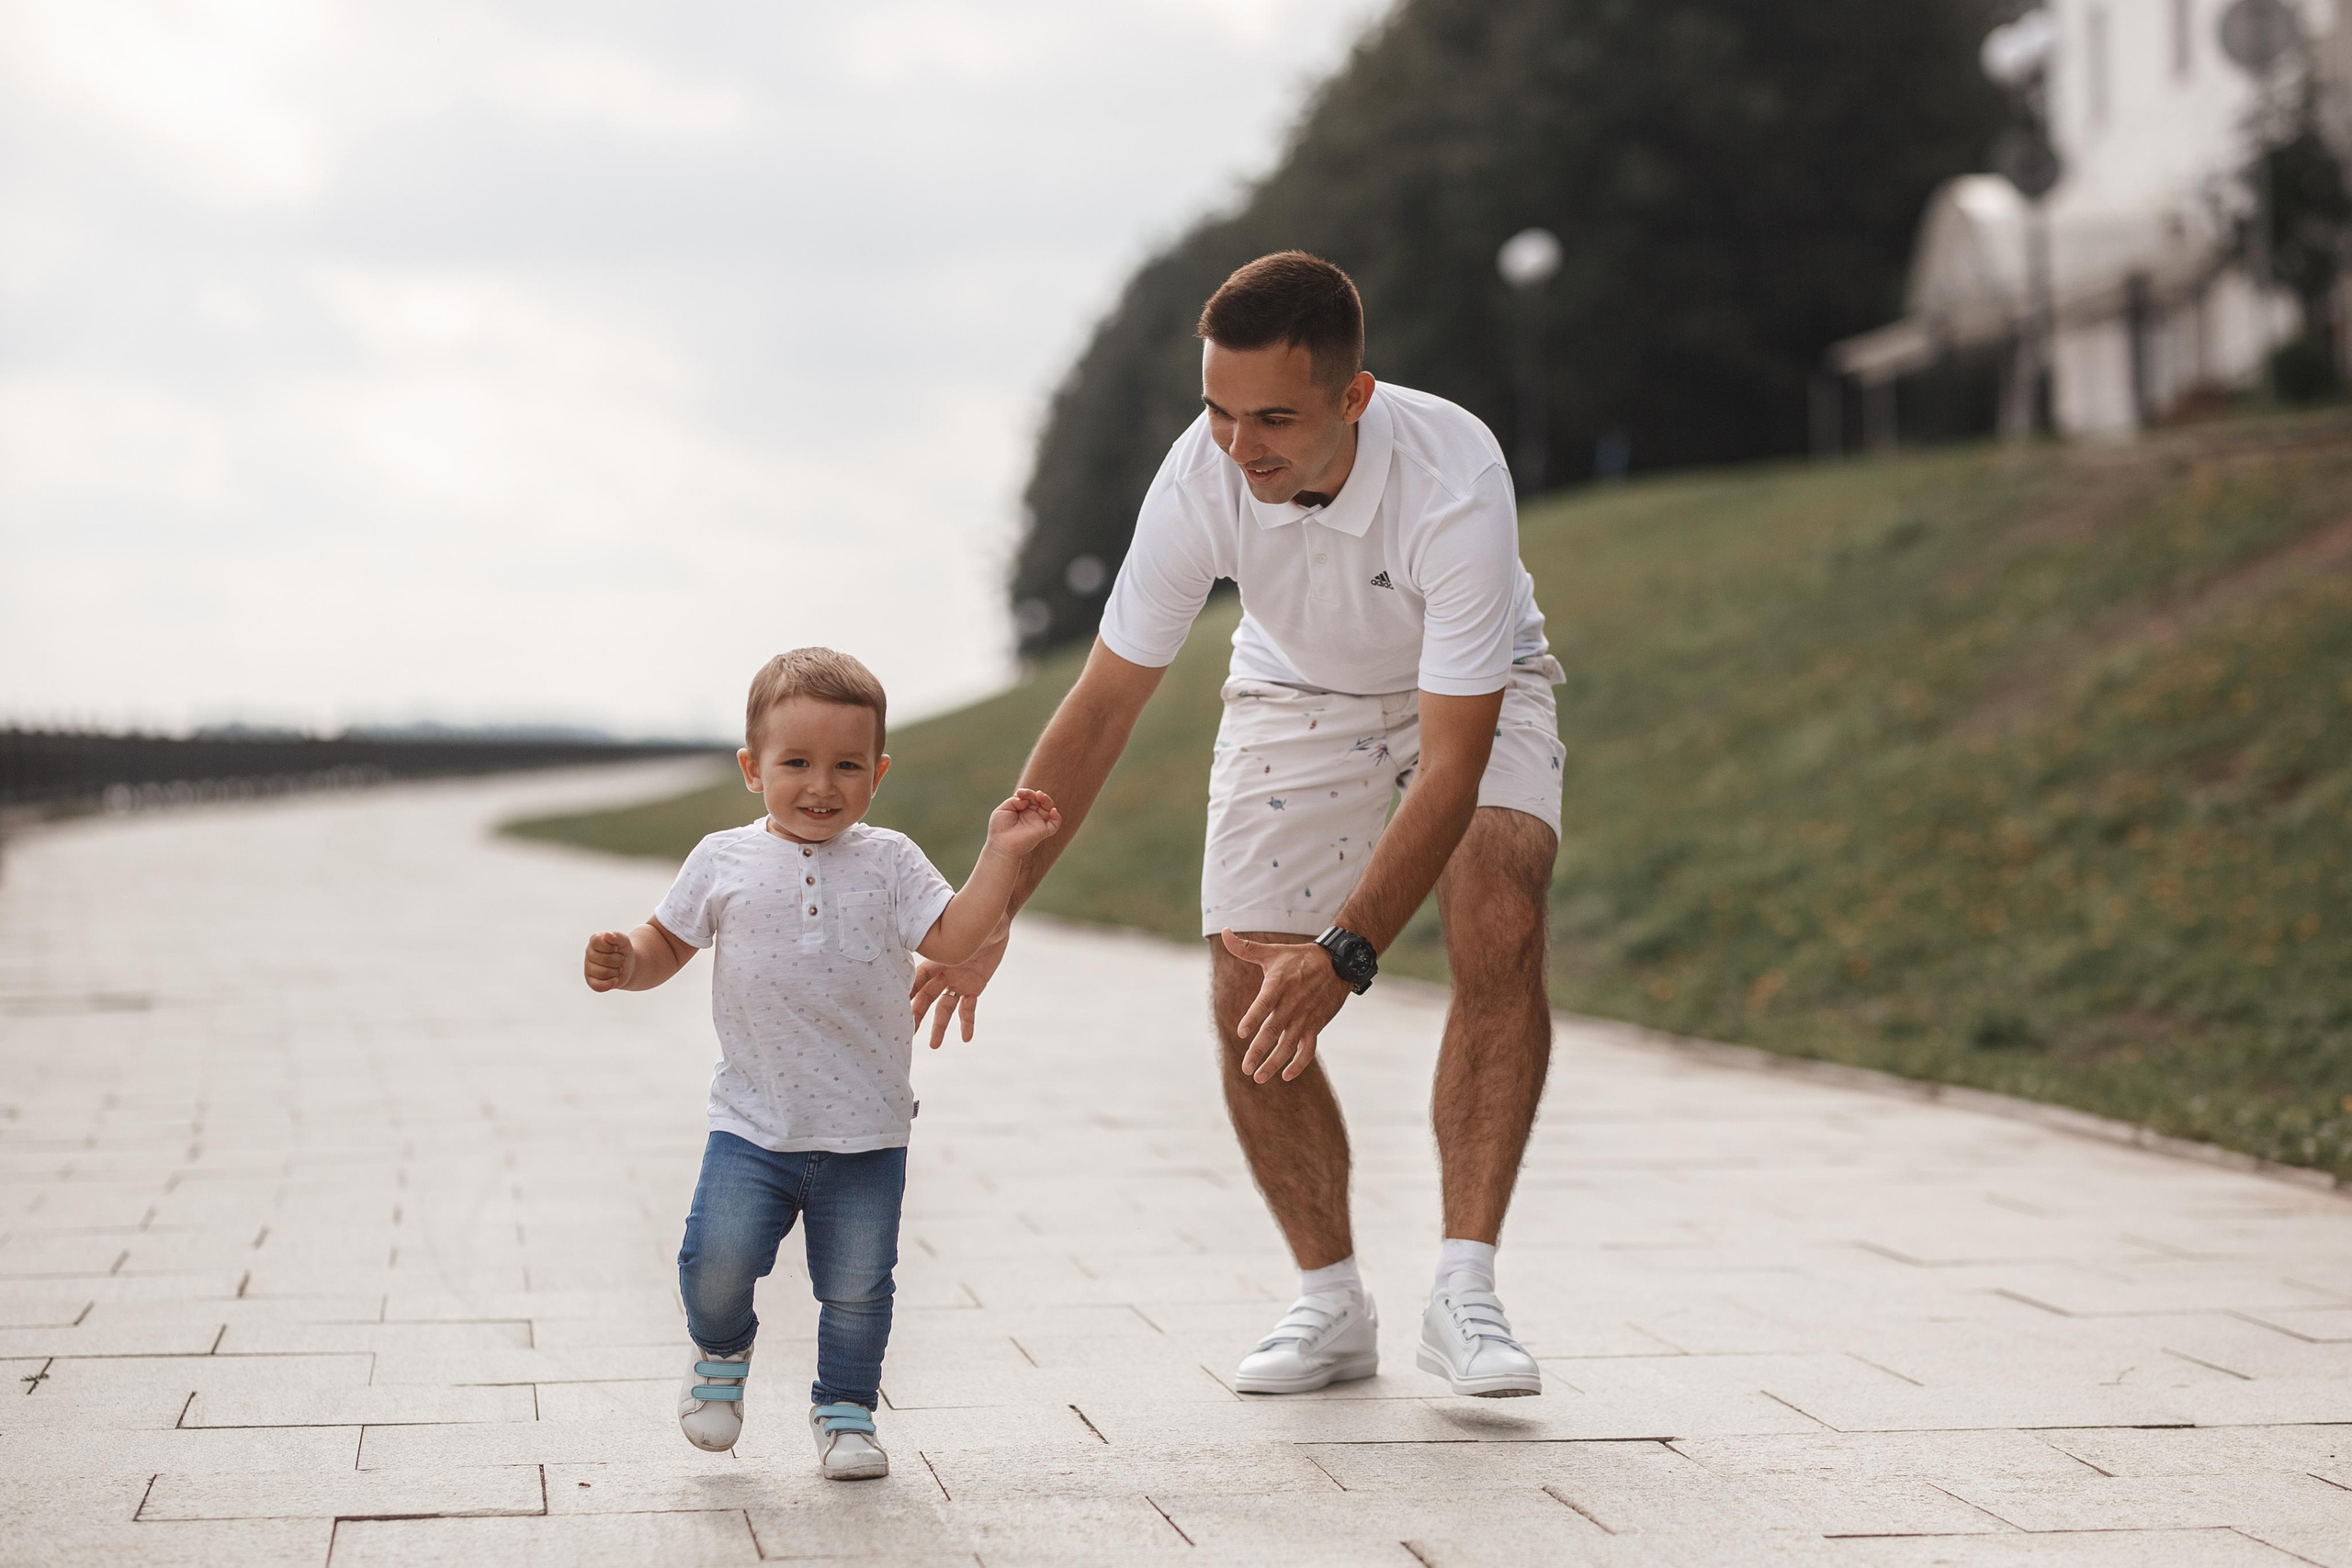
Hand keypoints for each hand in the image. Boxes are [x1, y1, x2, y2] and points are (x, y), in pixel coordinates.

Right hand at [584, 930, 634, 991]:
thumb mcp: (624, 941)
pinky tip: (615, 979)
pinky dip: (610, 984)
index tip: (616, 948)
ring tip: (617, 968)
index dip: (612, 947)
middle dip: (618, 960)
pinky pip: (598, 986)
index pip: (598, 943)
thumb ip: (617, 936)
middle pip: (604, 960)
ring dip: (616, 972)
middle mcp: (589, 953)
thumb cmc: (623, 951)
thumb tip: (607, 935)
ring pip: (603, 973)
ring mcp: (588, 968)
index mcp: (594, 940)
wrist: (628, 965)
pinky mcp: (591, 981)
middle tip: (619, 959)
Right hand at [910, 931, 1007, 1048]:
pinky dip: (967, 1023)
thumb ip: (937, 940)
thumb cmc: (972, 920)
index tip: (896, 1009)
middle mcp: (942, 974)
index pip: (916, 981)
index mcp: (933, 961)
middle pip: (926, 998)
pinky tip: (966, 1038)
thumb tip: (911, 928)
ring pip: (944, 1008)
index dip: (908, 994)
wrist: (995, 921)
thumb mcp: (954, 931)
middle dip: (917, 1015)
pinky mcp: (974, 987)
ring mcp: (957, 981)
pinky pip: (968, 1009)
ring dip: (939, 1026)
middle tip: (909, 1033)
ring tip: (933, 1045)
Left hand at [984, 788, 1060, 857]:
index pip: (1029, 797)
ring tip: (1040, 796)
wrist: (1001, 845)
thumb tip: (1026, 800)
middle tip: (1030, 794)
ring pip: (1049, 808)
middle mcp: (1031, 815)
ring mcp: (1037, 823)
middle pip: (1040, 800)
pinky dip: (1057, 817)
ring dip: (1046, 800)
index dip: (1027, 793)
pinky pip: (1055, 824)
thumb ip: (1015, 801)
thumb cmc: (999, 828)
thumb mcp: (1003, 809)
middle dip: (1036, 795)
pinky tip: (1053, 811)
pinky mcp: (1042, 832)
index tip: (1019, 793)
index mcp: (1022, 810)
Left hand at [1221, 929, 1353, 1083]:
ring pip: (1289, 1045)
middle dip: (1259, 1051)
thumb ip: (1244, 948)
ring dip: (1274, 1063)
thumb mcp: (1272, 951)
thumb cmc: (1299, 958)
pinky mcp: (1316, 1026)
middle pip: (1274, 1030)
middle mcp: (1291, 1004)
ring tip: (1259, 1077)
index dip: (1254, 1017)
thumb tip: (1225, 931)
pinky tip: (1286, 1075)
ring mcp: (1305, 1017)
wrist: (1338, 964)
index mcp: (1278, 985)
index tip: (1242, 1032)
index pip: (1264, 1003)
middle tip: (1246, 1068)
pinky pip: (1308, 1049)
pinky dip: (1299, 1063)